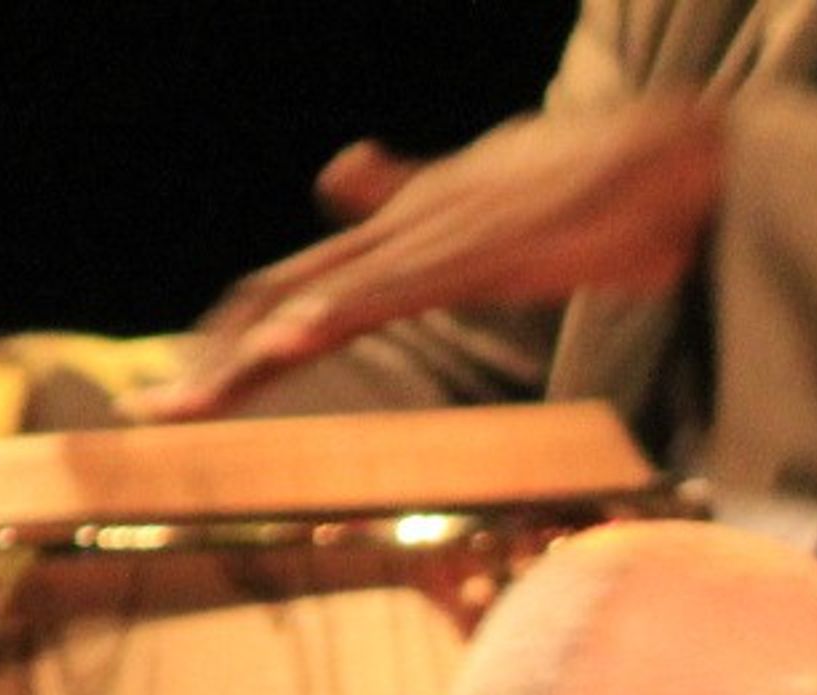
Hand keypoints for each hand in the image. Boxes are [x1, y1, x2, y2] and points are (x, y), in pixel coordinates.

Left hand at [142, 99, 726, 418]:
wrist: (666, 156)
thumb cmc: (586, 183)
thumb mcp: (475, 195)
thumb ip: (402, 195)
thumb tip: (339, 176)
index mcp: (396, 232)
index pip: (289, 289)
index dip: (229, 338)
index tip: (185, 392)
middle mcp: (395, 231)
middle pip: (274, 297)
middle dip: (210, 362)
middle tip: (150, 417)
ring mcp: (428, 240)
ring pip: (312, 300)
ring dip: (244, 360)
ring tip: (187, 407)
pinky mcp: (469, 252)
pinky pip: (386, 292)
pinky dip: (329, 317)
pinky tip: (285, 345)